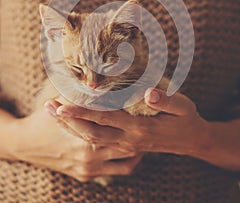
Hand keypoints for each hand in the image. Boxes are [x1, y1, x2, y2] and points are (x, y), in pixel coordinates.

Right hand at [11, 104, 142, 181]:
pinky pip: (117, 172)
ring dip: (138, 149)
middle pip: (125, 144)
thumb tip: (94, 79)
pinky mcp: (86, 176)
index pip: (114, 122)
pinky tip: (134, 150)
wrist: (25, 144)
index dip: (130, 113)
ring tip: (147, 135)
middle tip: (152, 121)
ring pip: (126, 161)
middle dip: (140, 134)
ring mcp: (88, 168)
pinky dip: (128, 161)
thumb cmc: (43, 120)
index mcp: (83, 134)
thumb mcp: (58, 101)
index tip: (144, 104)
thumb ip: (76, 92)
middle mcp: (88, 155)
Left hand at [50, 89, 208, 156]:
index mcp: (140, 127)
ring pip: (92, 140)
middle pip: (92, 133)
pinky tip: (71, 124)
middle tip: (48, 108)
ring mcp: (126, 146)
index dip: (84, 111)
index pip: (106, 118)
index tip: (63, 104)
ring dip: (71, 128)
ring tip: (53, 114)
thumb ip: (166, 101)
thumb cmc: (186, 119)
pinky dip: (82, 133)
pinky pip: (98, 143)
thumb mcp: (183, 107)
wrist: (191, 140)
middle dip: (69, 121)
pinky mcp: (125, 147)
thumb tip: (148, 93)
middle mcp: (128, 140)